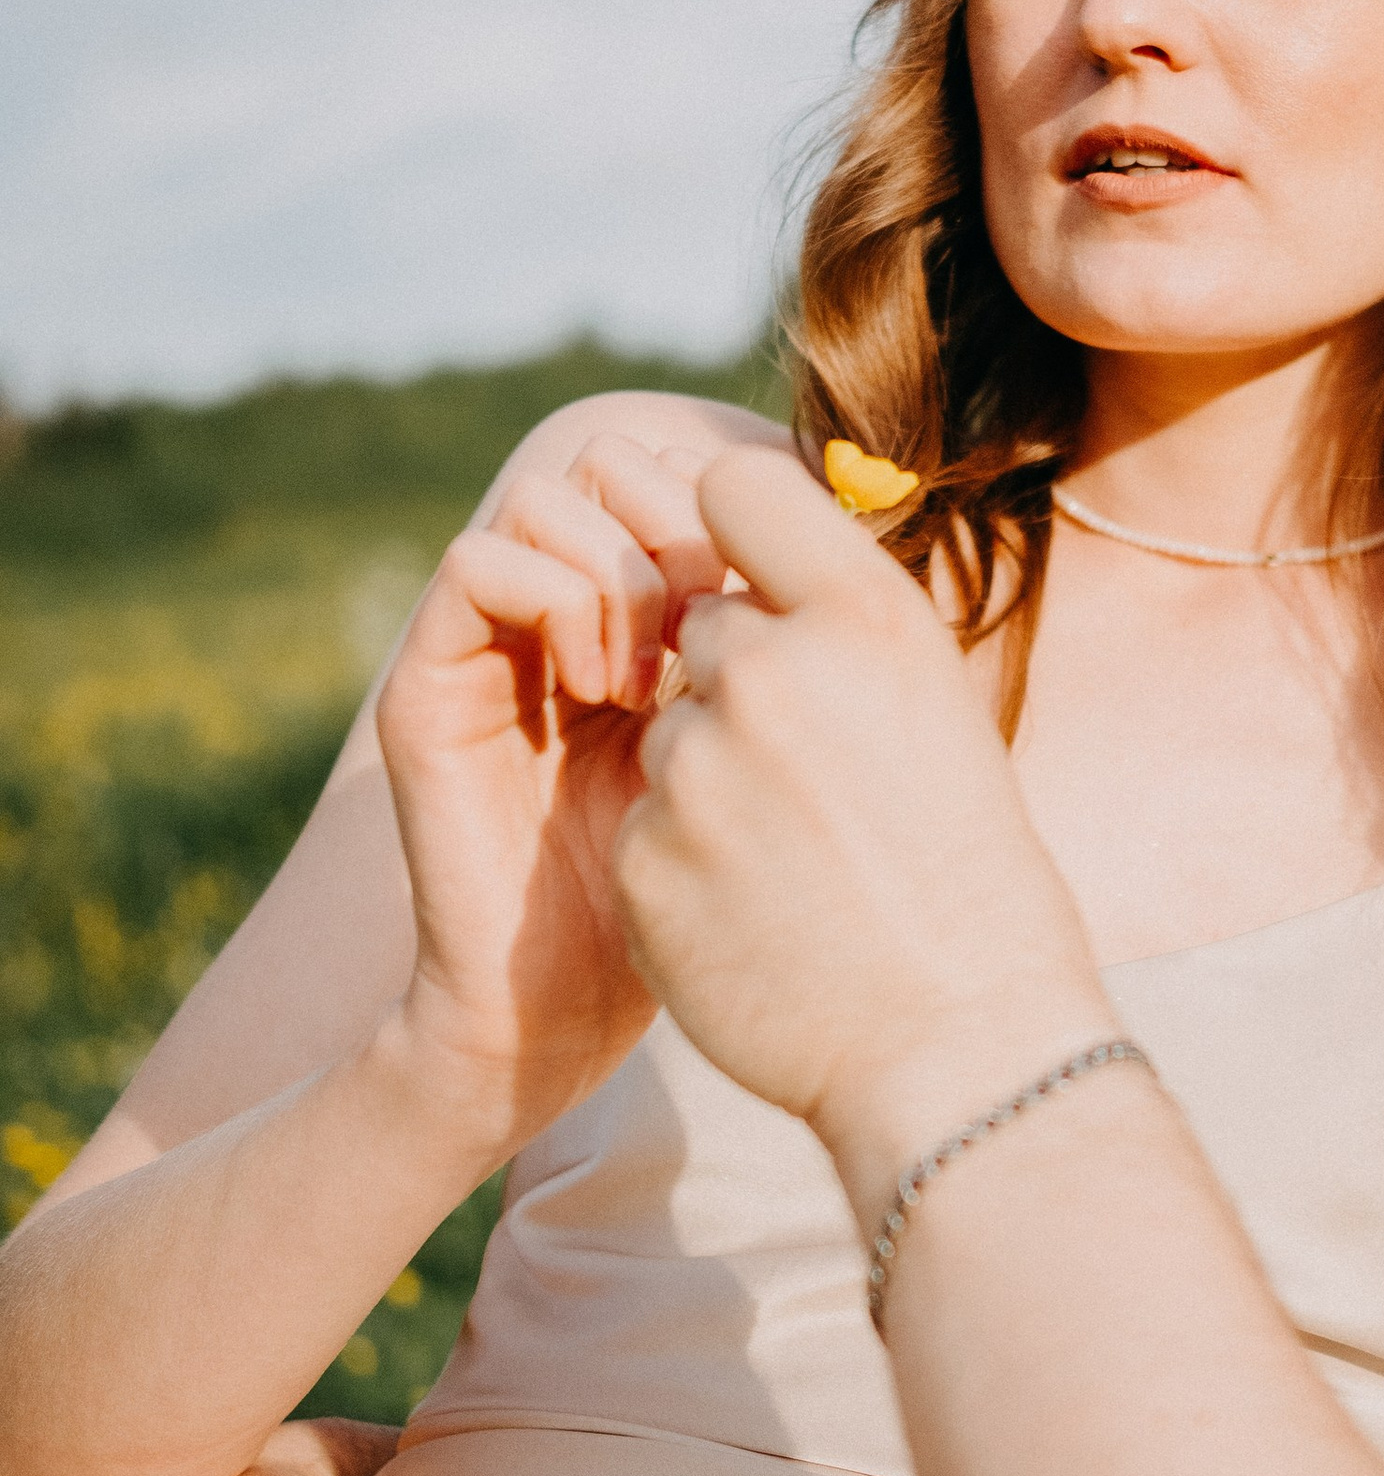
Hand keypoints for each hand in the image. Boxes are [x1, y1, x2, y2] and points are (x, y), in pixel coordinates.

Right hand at [380, 434, 729, 1155]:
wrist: (571, 1017)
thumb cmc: (698, 900)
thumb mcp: (765, 752)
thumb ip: (785, 652)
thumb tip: (860, 543)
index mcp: (637, 615)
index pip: (676, 471)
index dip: (732, 505)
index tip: (783, 599)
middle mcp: (556, 614)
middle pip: (609, 458)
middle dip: (679, 519)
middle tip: (722, 620)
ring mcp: (488, 645)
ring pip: (545, 496)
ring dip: (623, 564)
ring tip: (666, 669)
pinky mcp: (430, 686)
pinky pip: (477, 566)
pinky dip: (556, 601)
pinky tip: (611, 690)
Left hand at [614, 451, 1111, 1223]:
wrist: (958, 1049)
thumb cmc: (970, 878)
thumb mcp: (933, 709)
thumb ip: (837, 630)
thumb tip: (746, 576)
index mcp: (864, 616)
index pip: (734, 487)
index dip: (727, 533)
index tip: (752, 585)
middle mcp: (771, 670)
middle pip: (697, 628)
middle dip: (734, 686)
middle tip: (812, 781)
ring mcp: (696, 766)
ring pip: (666, 734)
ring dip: (710, 783)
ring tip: (797, 865)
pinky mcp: (641, 855)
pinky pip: (643, 824)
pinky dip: (685, 865)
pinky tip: (759, 916)